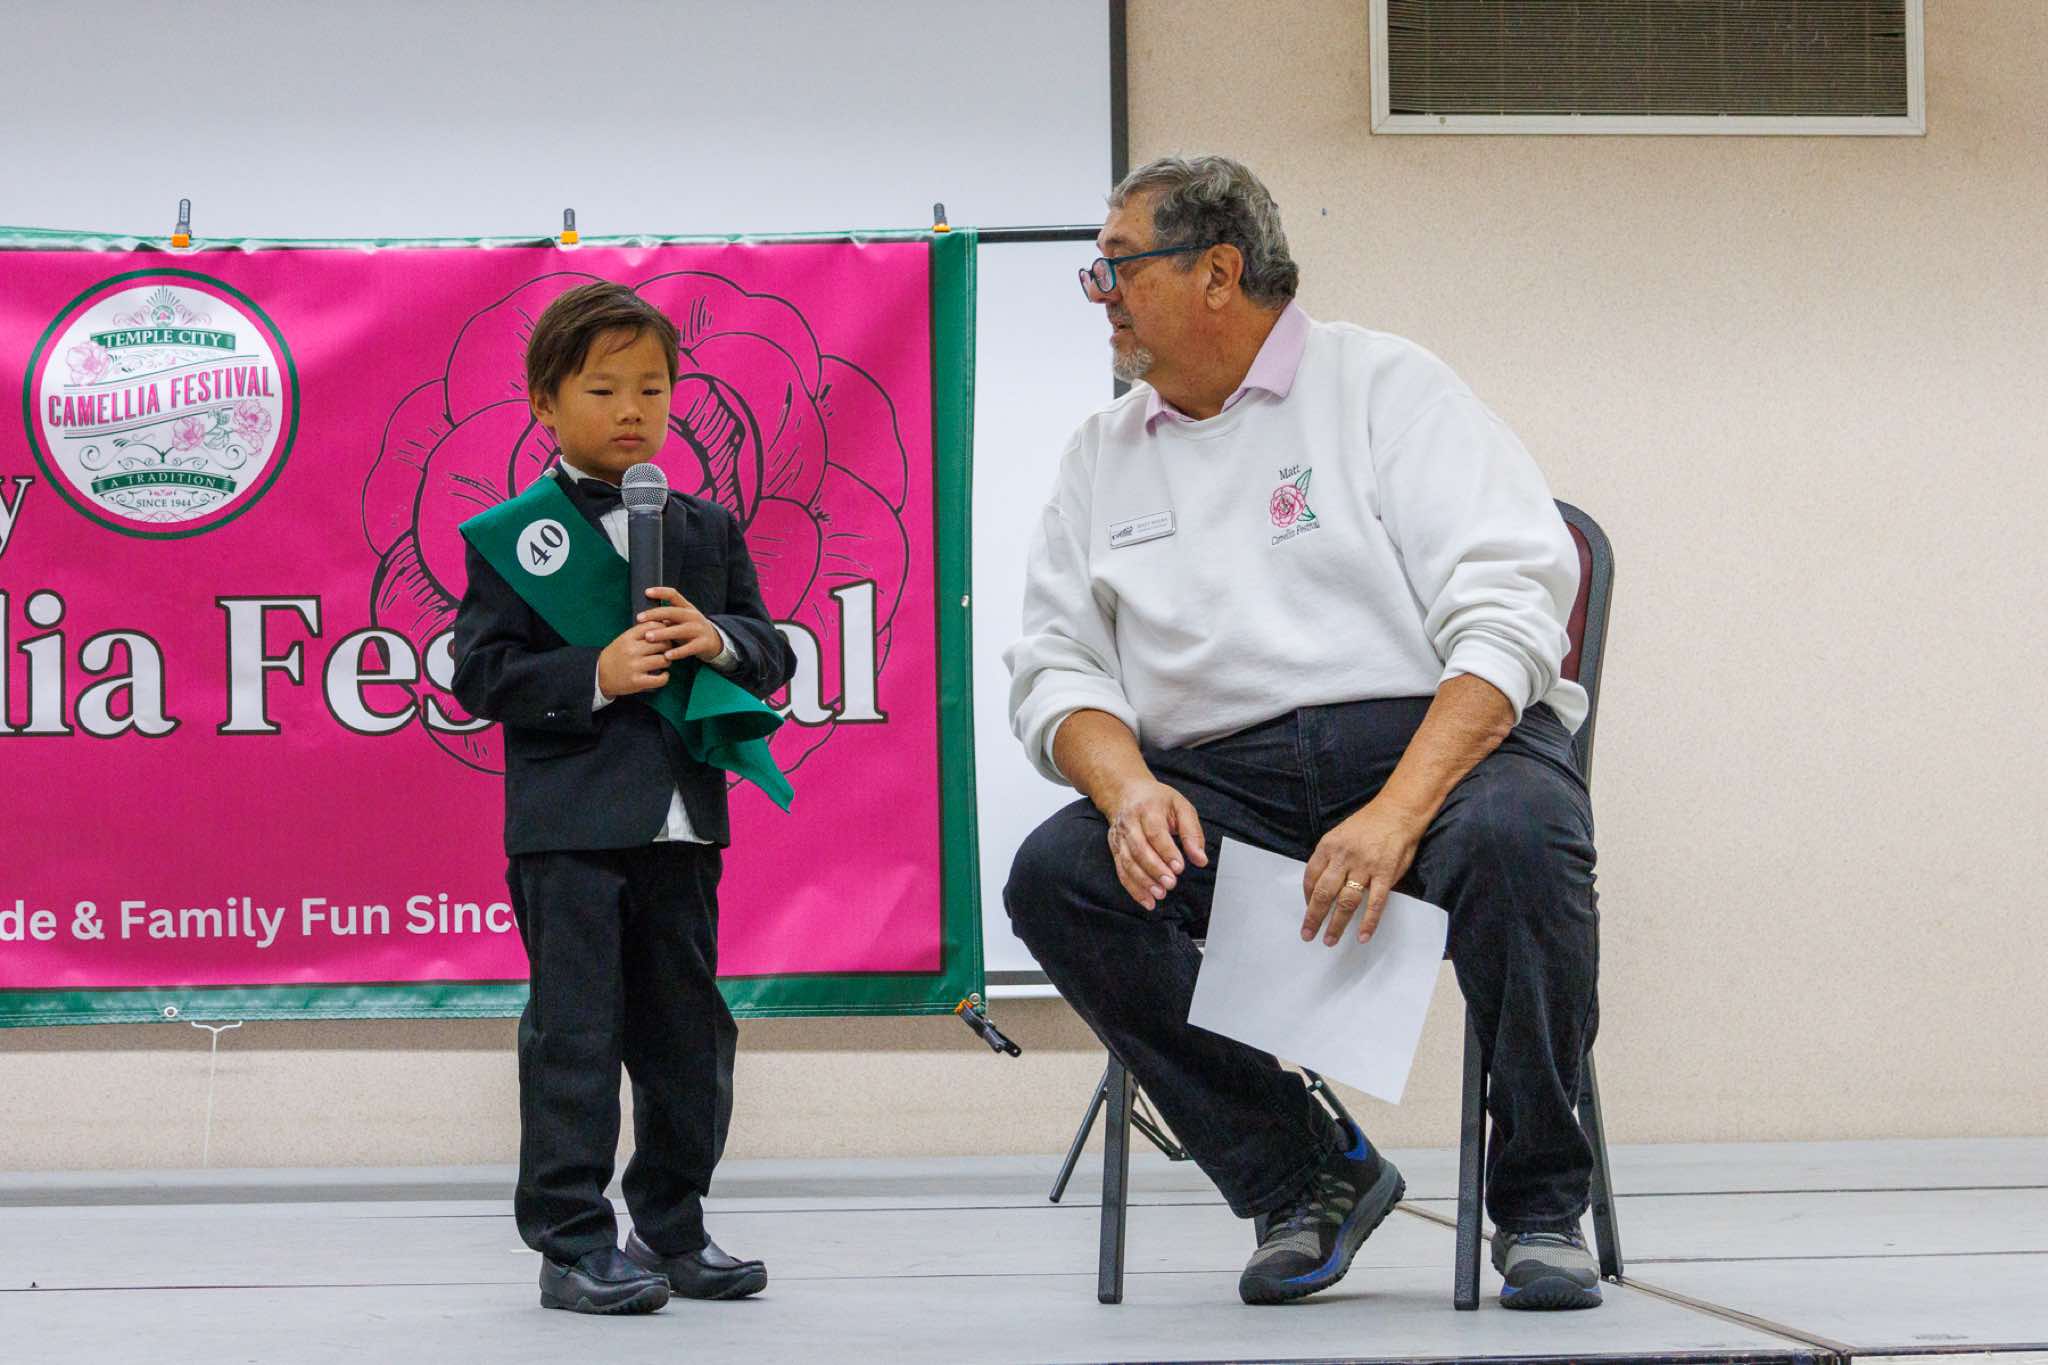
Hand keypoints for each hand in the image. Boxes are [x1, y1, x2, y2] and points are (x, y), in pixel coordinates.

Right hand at [597, 619, 670, 697]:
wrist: (599, 675)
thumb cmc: (617, 655)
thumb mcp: (624, 639)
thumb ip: (641, 632)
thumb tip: (664, 623)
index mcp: (628, 637)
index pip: (653, 626)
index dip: (663, 629)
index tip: (664, 635)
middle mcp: (631, 650)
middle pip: (662, 643)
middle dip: (668, 647)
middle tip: (666, 650)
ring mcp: (634, 666)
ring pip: (663, 660)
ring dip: (667, 662)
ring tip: (663, 662)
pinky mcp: (637, 682)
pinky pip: (660, 679)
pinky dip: (665, 677)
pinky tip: (662, 675)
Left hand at [636, 586, 723, 663]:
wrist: (715, 641)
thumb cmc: (690, 630)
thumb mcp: (681, 620)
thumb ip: (666, 617)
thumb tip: (643, 617)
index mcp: (687, 608)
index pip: (674, 595)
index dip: (661, 592)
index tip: (646, 592)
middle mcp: (693, 616)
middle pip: (673, 612)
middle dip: (655, 614)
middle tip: (639, 618)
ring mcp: (699, 629)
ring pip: (680, 630)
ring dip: (663, 633)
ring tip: (648, 637)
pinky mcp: (703, 643)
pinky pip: (689, 648)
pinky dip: (678, 652)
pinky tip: (666, 656)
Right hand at [1099, 778, 1207, 910]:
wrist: (1126, 792)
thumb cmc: (1158, 801)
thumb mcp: (1181, 807)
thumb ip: (1192, 832)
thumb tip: (1200, 859)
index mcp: (1148, 809)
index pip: (1156, 833)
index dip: (1167, 852)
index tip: (1179, 867)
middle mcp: (1130, 824)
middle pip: (1139, 849)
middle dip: (1155, 869)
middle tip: (1170, 884)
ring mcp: (1119, 838)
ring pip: (1128, 863)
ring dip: (1143, 882)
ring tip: (1159, 894)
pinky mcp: (1115, 850)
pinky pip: (1121, 871)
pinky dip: (1133, 888)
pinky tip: (1147, 900)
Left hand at [1301, 798, 1426, 945]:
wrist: (1398, 812)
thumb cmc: (1368, 825)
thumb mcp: (1340, 834)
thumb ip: (1330, 858)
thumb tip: (1320, 883)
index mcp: (1329, 846)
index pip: (1311, 876)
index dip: (1307, 896)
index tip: (1307, 909)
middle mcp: (1344, 858)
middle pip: (1324, 893)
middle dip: (1314, 917)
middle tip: (1307, 934)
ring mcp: (1365, 867)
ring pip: (1346, 901)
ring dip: (1336, 924)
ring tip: (1329, 940)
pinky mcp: (1385, 874)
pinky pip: (1375, 903)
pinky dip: (1369, 922)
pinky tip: (1363, 936)